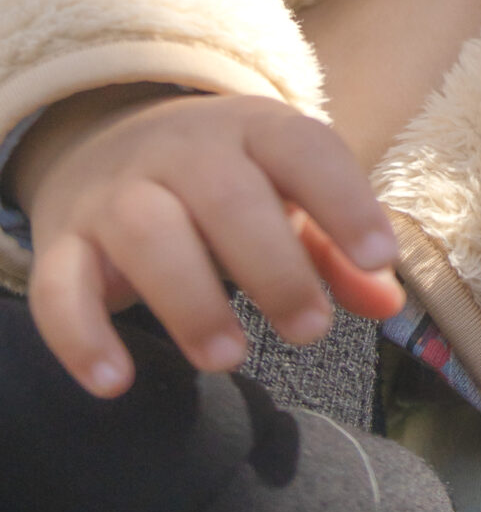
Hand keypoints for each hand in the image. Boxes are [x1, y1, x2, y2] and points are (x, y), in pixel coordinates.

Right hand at [16, 85, 401, 398]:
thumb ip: (335, 247)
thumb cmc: (225, 182)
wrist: (108, 141)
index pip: (304, 149)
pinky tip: (117, 382)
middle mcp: (183, 151)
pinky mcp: (63, 242)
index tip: (378, 258)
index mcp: (252, 129)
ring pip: (147, 233)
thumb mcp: (284, 194)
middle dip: (273, 266)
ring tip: (228, 357)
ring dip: (190, 300)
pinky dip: (82, 336)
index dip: (345, 199)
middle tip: (309, 330)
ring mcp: (117, 194)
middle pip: (228, 196)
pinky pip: (60, 286)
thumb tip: (389, 302)